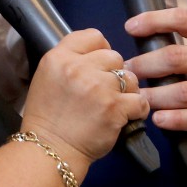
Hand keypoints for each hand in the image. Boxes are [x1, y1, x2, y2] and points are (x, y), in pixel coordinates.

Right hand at [22, 29, 150, 166]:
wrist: (50, 150)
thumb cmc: (47, 118)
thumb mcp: (47, 78)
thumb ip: (69, 61)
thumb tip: (98, 56)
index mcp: (59, 57)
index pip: (93, 36)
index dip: (101, 50)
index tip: (99, 65)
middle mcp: (78, 68)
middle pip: (114, 56)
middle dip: (113, 73)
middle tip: (105, 91)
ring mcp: (98, 87)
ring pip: (130, 78)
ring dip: (127, 91)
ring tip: (115, 104)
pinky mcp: (115, 108)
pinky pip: (140, 100)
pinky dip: (137, 109)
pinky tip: (126, 116)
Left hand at [124, 9, 186, 137]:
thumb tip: (154, 36)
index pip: (184, 18)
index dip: (154, 20)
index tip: (130, 27)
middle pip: (177, 58)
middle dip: (146, 65)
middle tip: (127, 72)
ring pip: (184, 92)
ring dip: (155, 95)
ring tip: (137, 98)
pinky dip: (175, 120)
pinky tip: (159, 119)